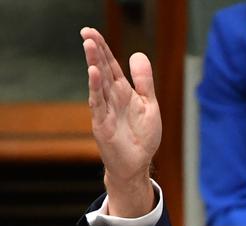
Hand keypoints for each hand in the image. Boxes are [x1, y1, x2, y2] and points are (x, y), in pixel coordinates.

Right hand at [81, 27, 160, 216]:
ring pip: (99, 84)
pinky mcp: (103, 125)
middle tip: (86, 32)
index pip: (111, 66)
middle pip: (102, 71)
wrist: (137, 164)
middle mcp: (112, 99)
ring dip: (94, 64)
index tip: (92, 32)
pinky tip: (94, 73)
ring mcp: (105, 111)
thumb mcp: (149, 105)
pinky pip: (98, 104)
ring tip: (89, 45)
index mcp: (123, 92)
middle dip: (95, 52)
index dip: (103, 49)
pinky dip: (95, 89)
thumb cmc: (142, 136)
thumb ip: (144, 82)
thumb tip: (138, 54)